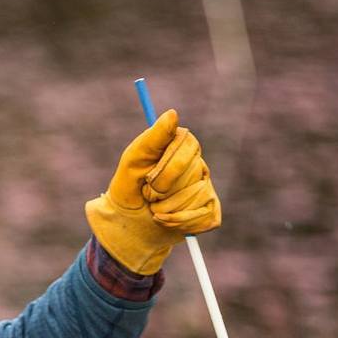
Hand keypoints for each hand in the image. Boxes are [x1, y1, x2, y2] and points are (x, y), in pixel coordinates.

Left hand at [85, 109, 220, 273]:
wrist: (127, 223)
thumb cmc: (129, 187)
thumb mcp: (134, 160)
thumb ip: (154, 138)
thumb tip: (172, 113)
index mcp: (182, 145)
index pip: (189, 148)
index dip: (166, 170)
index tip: (147, 180)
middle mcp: (199, 164)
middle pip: (195, 173)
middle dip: (165, 191)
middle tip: (149, 196)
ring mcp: (206, 188)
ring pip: (199, 197)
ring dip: (169, 210)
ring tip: (155, 210)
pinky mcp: (210, 212)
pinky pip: (205, 217)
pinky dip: (180, 224)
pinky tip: (166, 222)